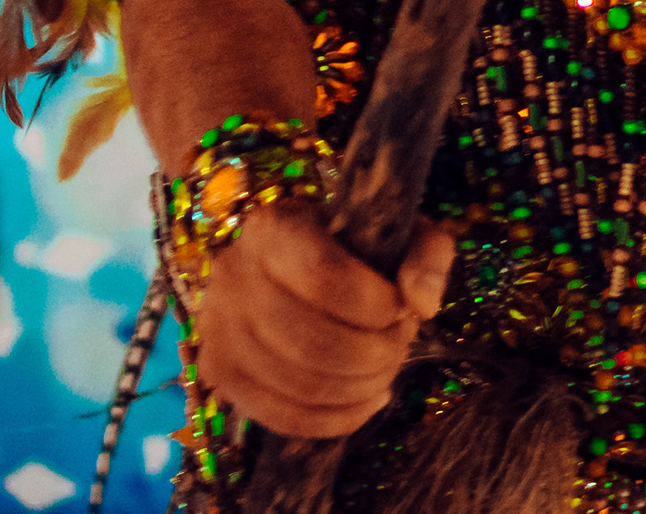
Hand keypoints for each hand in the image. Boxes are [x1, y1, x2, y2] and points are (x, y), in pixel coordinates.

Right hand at [189, 208, 453, 440]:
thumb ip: (426, 256)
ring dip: (361, 387)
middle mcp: (233, 276)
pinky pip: (283, 417)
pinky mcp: (221, 375)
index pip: (322, 277)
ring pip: (300, 385)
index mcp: (273, 228)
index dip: (375, 304)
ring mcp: (219, 330)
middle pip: (312, 341)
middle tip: (401, 342)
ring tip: (387, 368)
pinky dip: (338, 418)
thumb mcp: (399, 231)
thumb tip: (421, 305)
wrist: (293, 264)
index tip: (402, 307)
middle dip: (375, 353)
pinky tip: (369, 397)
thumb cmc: (353, 246)